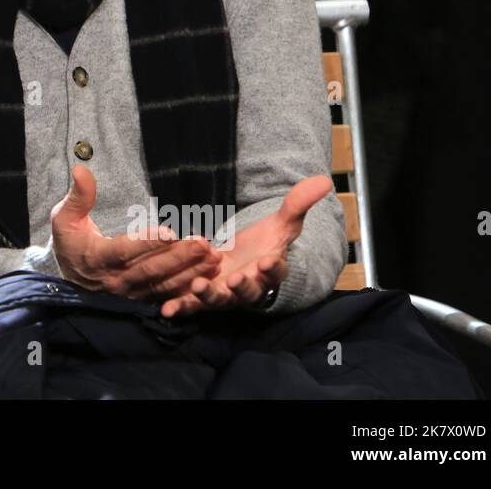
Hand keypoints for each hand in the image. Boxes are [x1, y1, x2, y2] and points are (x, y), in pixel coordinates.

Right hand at [49, 165, 222, 300]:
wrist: (71, 276)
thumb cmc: (70, 241)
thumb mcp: (65, 218)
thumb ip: (77, 196)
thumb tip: (81, 170)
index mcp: (97, 259)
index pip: (124, 251)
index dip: (147, 242)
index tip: (170, 230)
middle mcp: (115, 280)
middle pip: (151, 270)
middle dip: (179, 256)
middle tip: (203, 242)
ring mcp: (131, 293)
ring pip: (164, 284)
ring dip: (191, 271)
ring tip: (214, 256)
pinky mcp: (143, 298)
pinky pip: (169, 294)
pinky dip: (191, 285)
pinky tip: (210, 273)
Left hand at [157, 175, 333, 318]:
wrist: (243, 261)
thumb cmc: (265, 243)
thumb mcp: (282, 223)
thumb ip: (298, 204)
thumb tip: (324, 180)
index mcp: (270, 269)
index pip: (276, 271)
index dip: (273, 268)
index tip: (267, 261)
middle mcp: (249, 287)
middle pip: (249, 292)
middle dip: (243, 286)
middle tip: (237, 279)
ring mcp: (226, 294)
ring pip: (220, 300)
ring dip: (209, 296)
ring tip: (198, 287)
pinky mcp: (203, 297)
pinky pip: (192, 305)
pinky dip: (181, 308)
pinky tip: (166, 309)